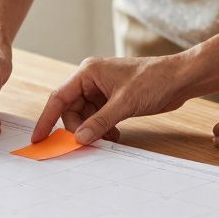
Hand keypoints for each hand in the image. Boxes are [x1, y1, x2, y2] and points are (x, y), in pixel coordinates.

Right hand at [33, 55, 184, 144]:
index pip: (59, 97)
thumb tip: (79, 138)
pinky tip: (114, 137)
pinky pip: (98, 119)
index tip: (38, 138)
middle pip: (71, 110)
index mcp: (88, 73)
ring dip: (92, 132)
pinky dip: (103, 130)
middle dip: (78, 129)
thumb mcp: (125, 103)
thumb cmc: (154, 80)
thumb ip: (100, 121)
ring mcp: (102, 91)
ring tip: (107, 141)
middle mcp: (91, 80)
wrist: (181, 79)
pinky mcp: (113, 100)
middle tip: (86, 145)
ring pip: (85, 117)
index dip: (46, 119)